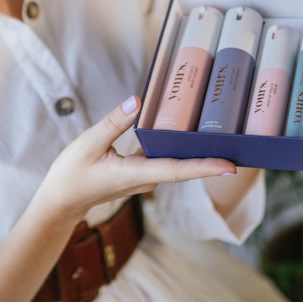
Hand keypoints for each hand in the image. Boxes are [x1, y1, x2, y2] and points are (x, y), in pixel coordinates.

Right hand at [37, 96, 235, 225]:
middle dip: (213, 158)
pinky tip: (189, 134)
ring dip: (199, 153)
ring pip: (177, 164)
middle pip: (185, 168)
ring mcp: (144, 178)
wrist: (60, 201)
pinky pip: (166, 160)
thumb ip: (114, 122)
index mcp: (136, 174)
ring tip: (224, 136)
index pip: (177, 170)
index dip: (205, 167)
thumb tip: (138, 100)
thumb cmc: (71, 174)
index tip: (230, 165)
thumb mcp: (88, 143)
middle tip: (242, 145)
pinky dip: (180, 150)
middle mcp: (146, 179)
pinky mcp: (140, 172)